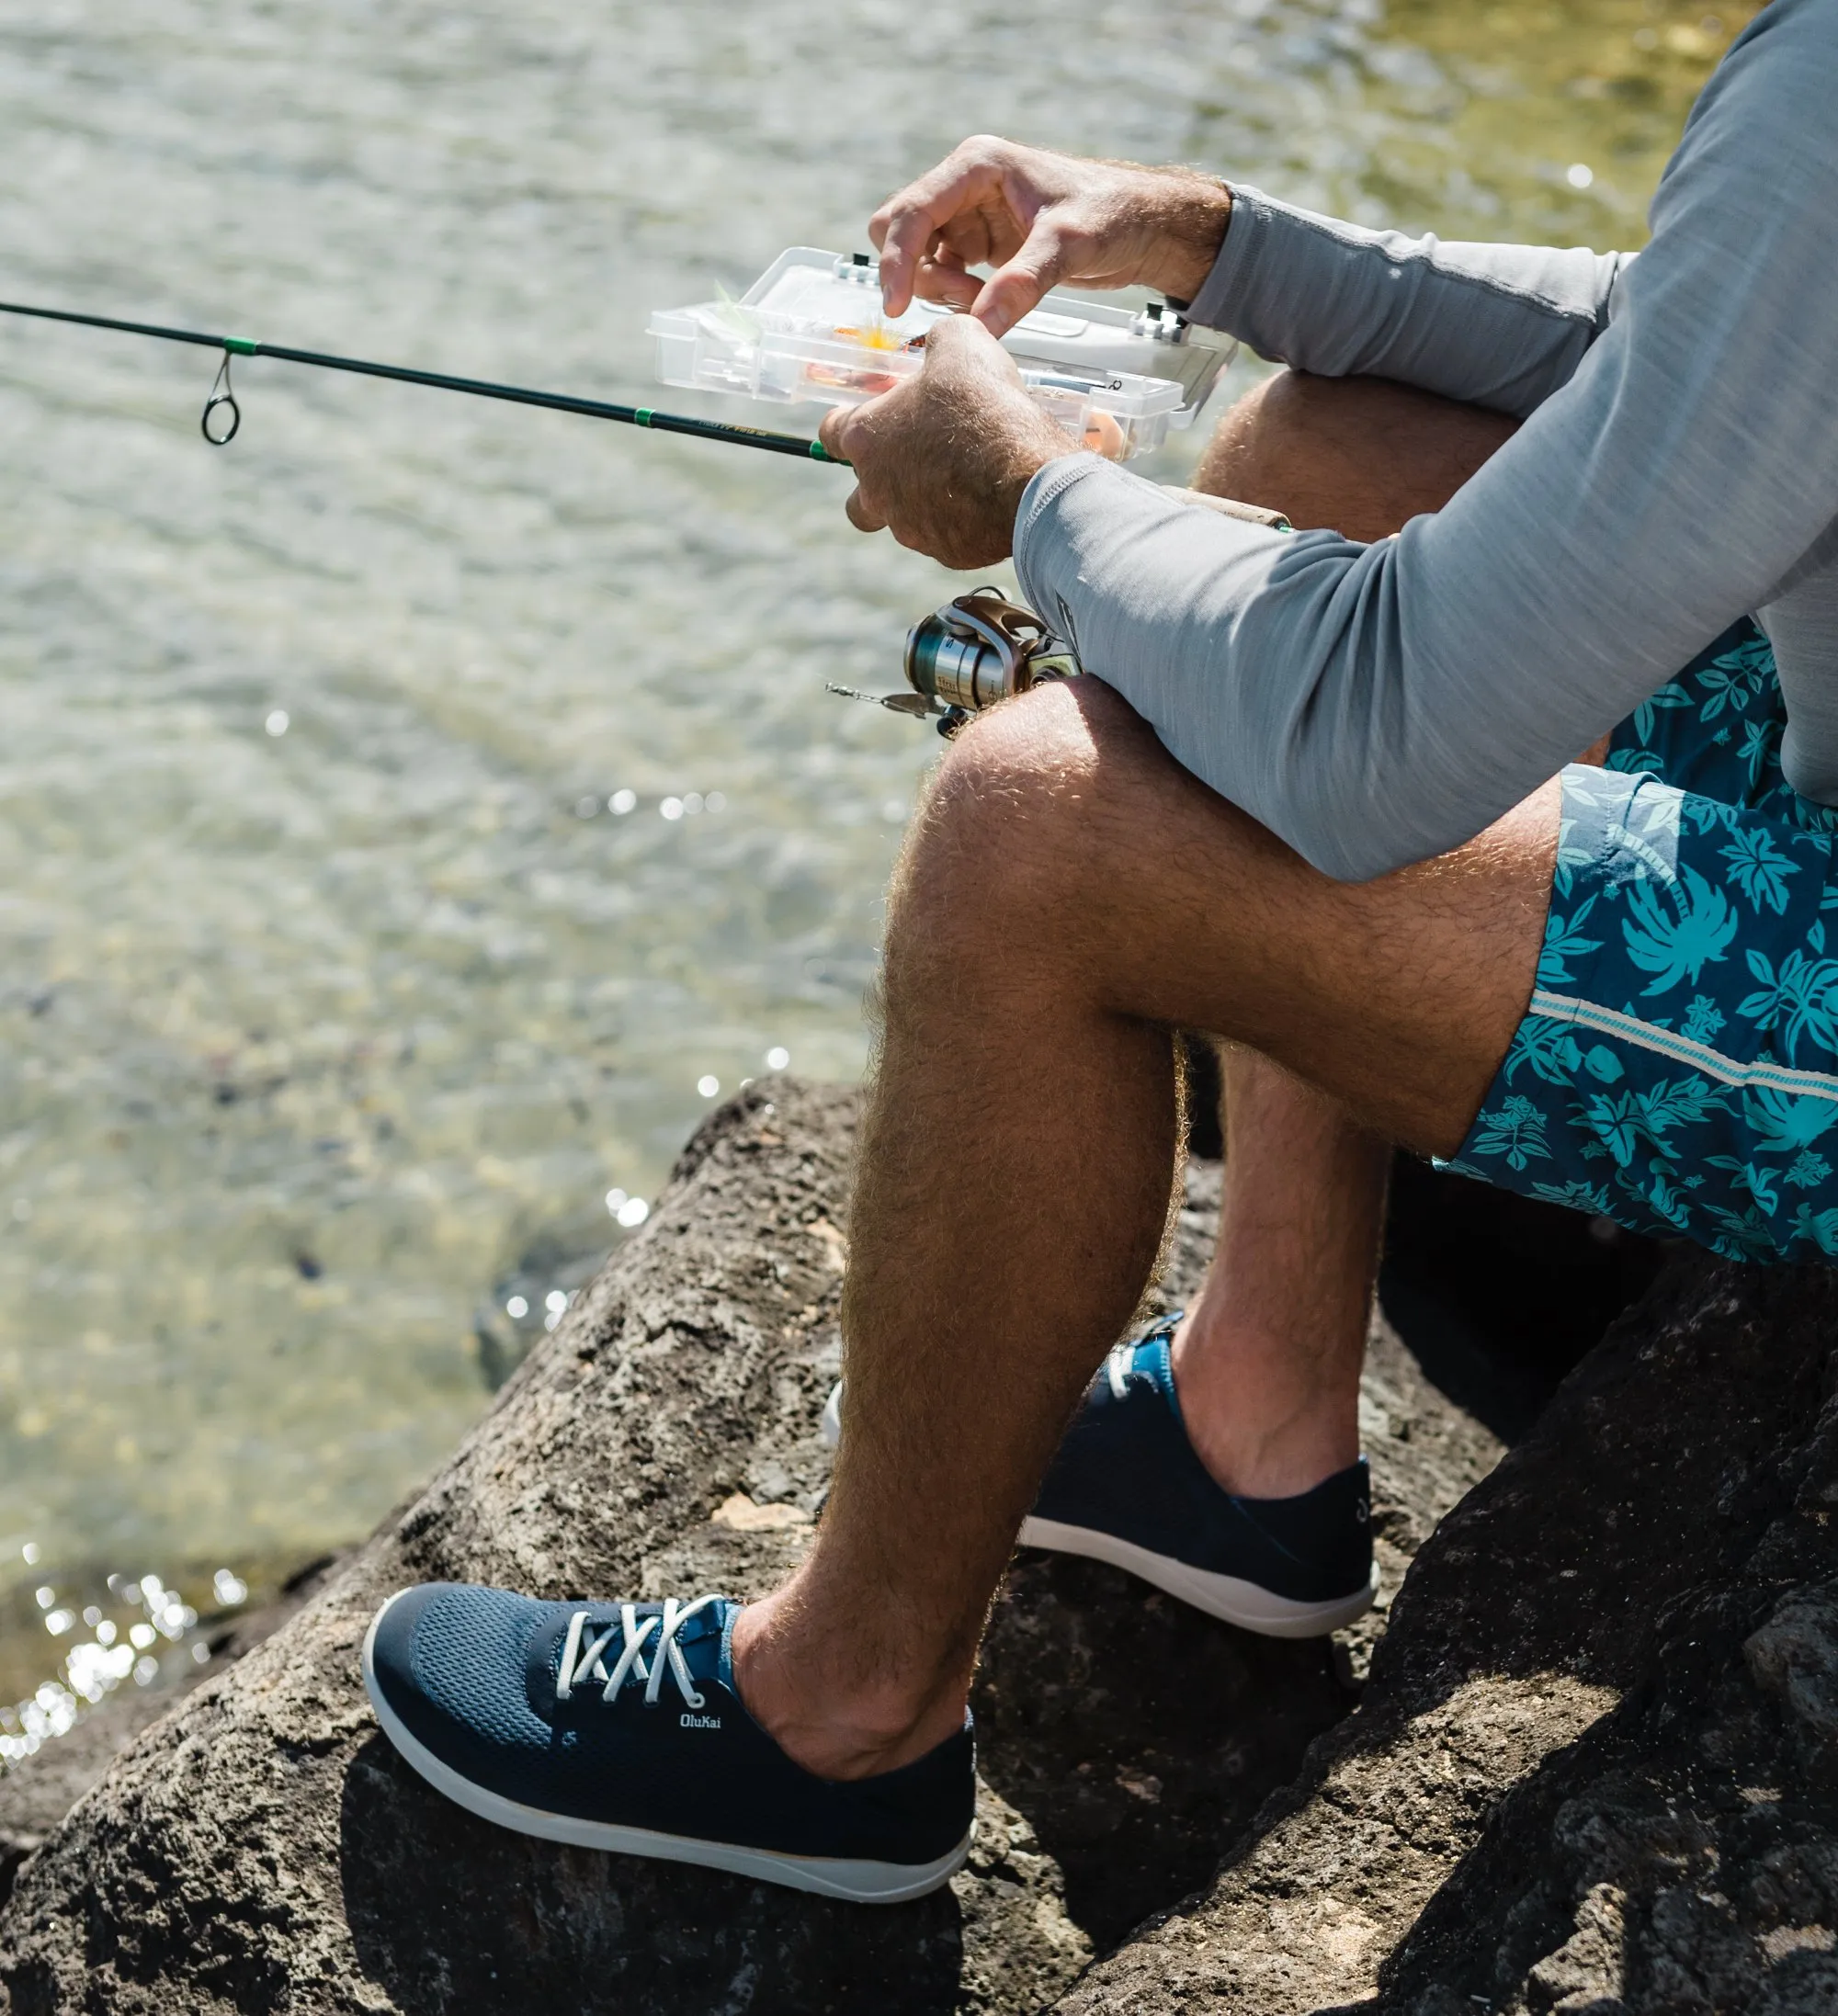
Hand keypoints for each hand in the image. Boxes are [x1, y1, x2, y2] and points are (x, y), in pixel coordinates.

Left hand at [817, 316, 1072, 569]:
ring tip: (960, 478)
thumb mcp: (960, 343)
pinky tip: (987, 499)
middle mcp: (878, 491)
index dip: (847, 421)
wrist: (1028, 475)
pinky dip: (960, 521)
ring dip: (922, 502)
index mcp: (868, 439)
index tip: (865, 416)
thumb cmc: (984, 408)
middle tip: (910, 462)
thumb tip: (941, 344)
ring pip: (903, 521)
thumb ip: (938, 342)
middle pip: (858, 499)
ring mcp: (910, 528)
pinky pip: (946, 537)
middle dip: (877, 483)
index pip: (831, 433)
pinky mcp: (947, 552)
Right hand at [871, 136, 1231, 336]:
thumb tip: (978, 329)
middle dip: (919, 274)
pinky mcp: (979, 242)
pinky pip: (942, 273)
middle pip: (900, 230)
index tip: (897, 307)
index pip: (911, 211)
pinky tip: (989, 304)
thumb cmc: (1113, 215)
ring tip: (986, 302)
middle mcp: (964, 185)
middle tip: (966, 301)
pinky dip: (955, 296)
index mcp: (977, 165)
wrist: (1143, 225)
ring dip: (940, 289)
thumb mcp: (1070, 245)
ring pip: (918, 258)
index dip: (896, 259)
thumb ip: (1023, 284)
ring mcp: (969, 215)